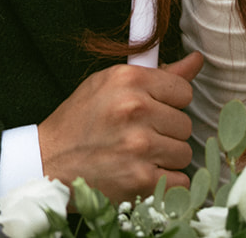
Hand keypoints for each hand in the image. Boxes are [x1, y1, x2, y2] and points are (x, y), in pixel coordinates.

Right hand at [37, 52, 203, 202]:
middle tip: (138, 137)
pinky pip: (180, 182)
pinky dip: (165, 183)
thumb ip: (158, 75)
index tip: (152, 111)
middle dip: (166, 132)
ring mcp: (139, 146)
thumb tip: (197, 61)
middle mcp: (135, 109)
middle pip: (185, 124)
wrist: (48, 163)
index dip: (170, 103)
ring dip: (166, 158)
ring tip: (137, 156)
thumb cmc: (80, 122)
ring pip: (184, 153)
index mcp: (128, 80)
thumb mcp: (110, 86)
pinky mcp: (141, 179)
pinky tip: (141, 174)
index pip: (183, 90)